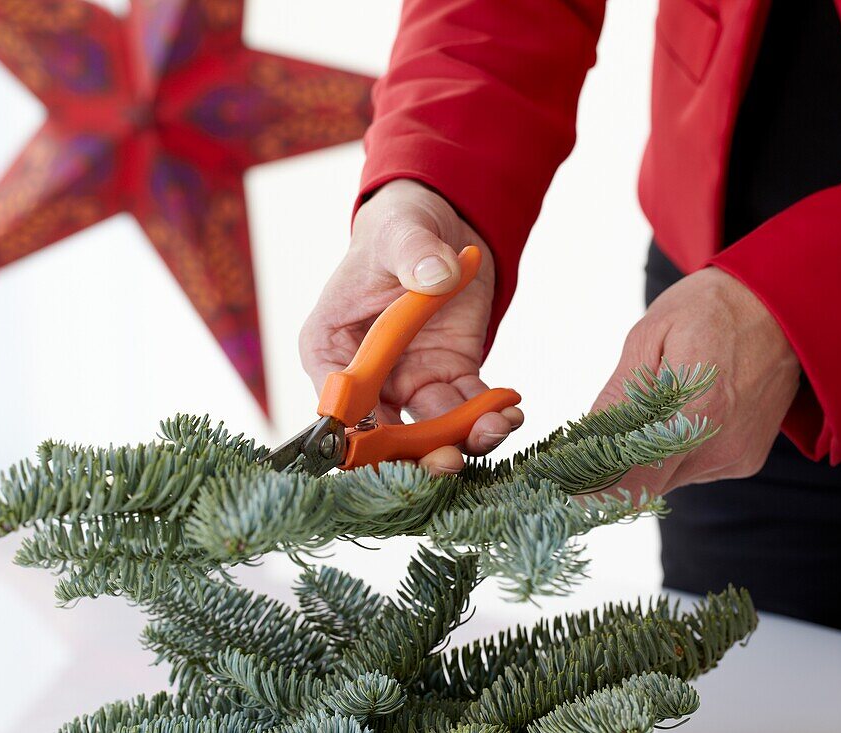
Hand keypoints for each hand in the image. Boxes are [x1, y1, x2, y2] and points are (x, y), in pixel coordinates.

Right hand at [300, 179, 522, 473]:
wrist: (440, 224)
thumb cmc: (400, 228)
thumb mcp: (402, 234)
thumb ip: (415, 255)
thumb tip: (434, 274)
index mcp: (329, 347)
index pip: (336, 403)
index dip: (358, 433)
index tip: (389, 448)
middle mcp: (366, 376)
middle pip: (383, 433)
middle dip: (417, 453)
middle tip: (451, 460)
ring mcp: (408, 381)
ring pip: (430, 429)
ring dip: (463, 438)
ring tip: (498, 426)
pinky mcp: (448, 376)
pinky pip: (467, 407)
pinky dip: (489, 415)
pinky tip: (511, 410)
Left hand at [594, 267, 800, 496]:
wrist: (785, 306)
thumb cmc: (710, 310)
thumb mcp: (650, 337)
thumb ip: (619, 396)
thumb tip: (584, 444)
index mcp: (695, 411)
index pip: (628, 477)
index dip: (589, 484)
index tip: (562, 479)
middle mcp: (719, 446)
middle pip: (644, 486)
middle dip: (611, 471)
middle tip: (589, 443)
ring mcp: (735, 458)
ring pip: (666, 480)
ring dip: (644, 458)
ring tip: (650, 408)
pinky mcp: (745, 461)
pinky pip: (691, 470)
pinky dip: (673, 452)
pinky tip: (681, 413)